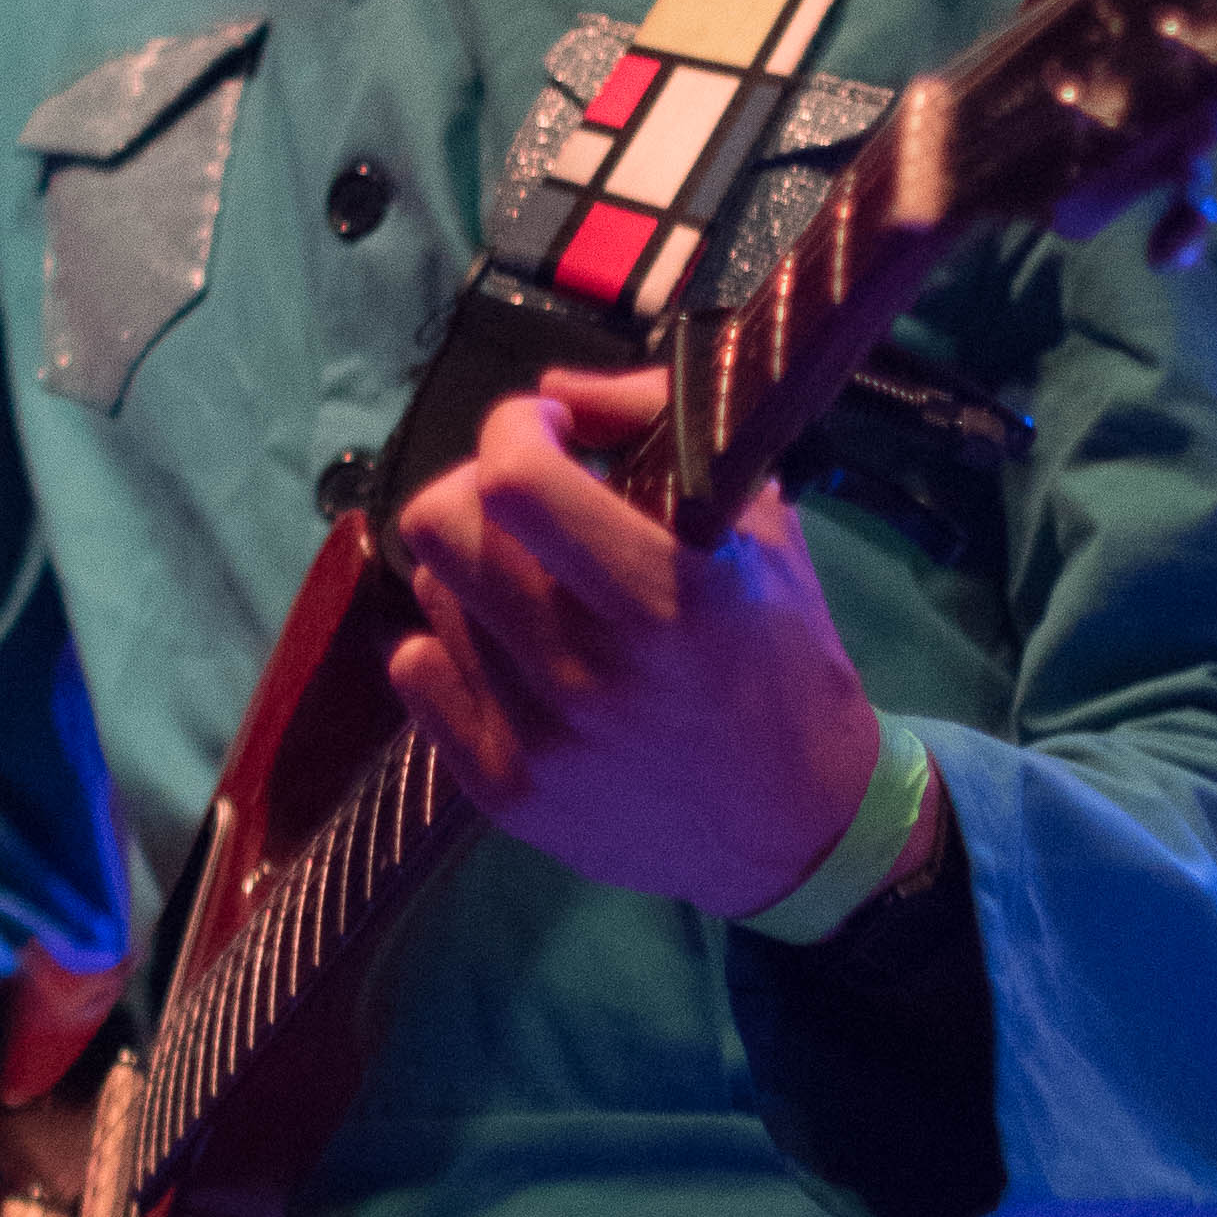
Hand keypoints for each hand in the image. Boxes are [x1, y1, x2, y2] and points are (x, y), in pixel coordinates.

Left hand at [383, 367, 881, 914]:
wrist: (799, 827)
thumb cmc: (784, 660)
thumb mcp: (760, 526)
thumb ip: (660, 431)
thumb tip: (559, 390)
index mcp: (669, 596)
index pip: (516, 480)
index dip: (516, 427)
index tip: (550, 430)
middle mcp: (594, 671)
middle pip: (443, 528)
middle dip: (477, 487)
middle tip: (523, 502)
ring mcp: (543, 740)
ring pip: (432, 594)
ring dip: (472, 569)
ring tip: (532, 585)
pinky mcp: (508, 793)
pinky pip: (417, 674)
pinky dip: (450, 643)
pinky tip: (506, 647)